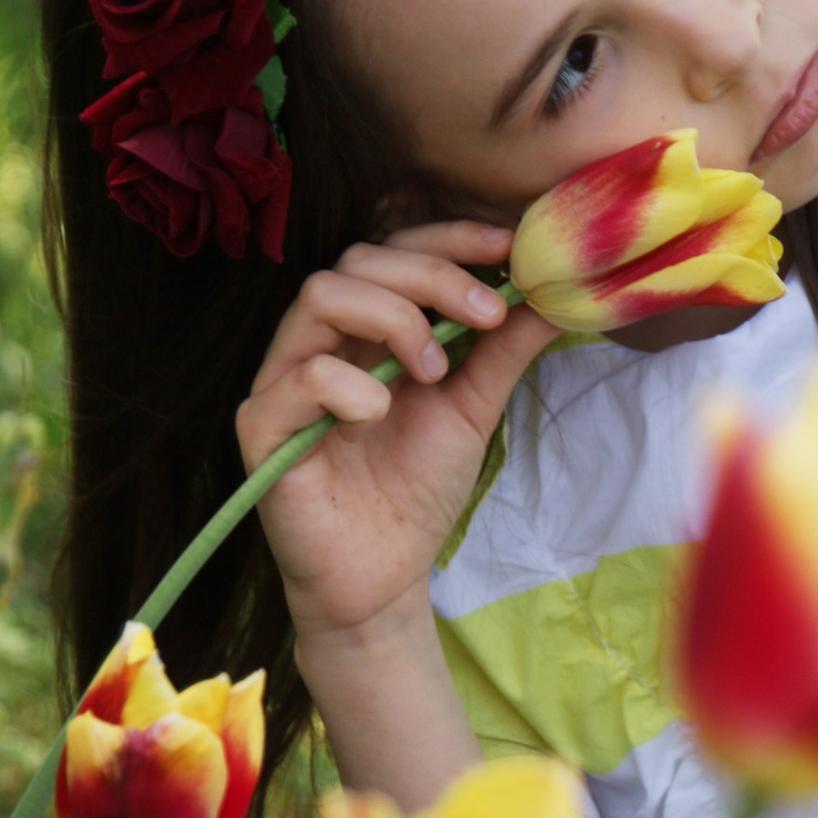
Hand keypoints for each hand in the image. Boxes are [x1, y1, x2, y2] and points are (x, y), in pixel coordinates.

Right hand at [235, 218, 557, 649]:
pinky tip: (380, 418)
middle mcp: (320, 342)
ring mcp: (284, 380)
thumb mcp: (473, 409)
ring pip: (321, 295)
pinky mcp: (261, 428)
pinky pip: (301, 377)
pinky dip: (352, 387)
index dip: (448, 237)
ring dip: (392, 318)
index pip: (395, 250)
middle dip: (432, 276)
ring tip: (433, 372)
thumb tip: (555, 292)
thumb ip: (503, 350)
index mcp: (365, 329)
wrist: (382, 580)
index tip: (506, 246)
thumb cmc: (415, 493)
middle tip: (487, 318)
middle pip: (359, 259)